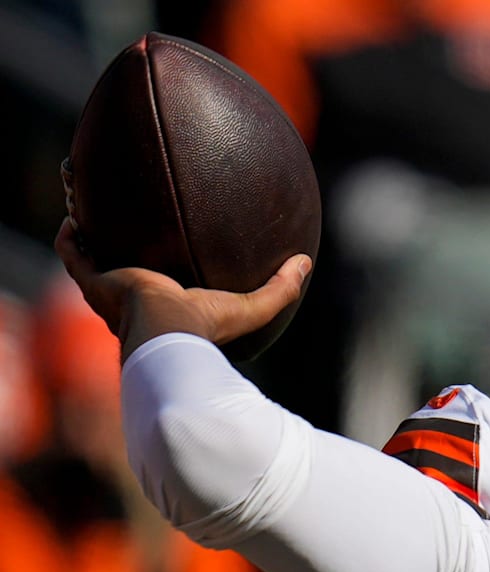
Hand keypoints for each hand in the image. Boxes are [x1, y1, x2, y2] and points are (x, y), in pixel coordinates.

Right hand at [54, 216, 310, 361]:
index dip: (160, 273)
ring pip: (91, 261)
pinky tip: (74, 214)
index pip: (161, 291)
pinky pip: (73, 255)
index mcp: (167, 308)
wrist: (167, 332)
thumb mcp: (252, 306)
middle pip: (121, 273)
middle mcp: (133, 303)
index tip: (168, 248)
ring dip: (89, 237)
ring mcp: (109, 293)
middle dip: (120, 251)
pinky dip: (70, 237)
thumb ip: (281, 288)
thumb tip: (307, 262)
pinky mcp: (94, 282)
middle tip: (126, 225)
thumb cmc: (208, 325)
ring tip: (88, 210)